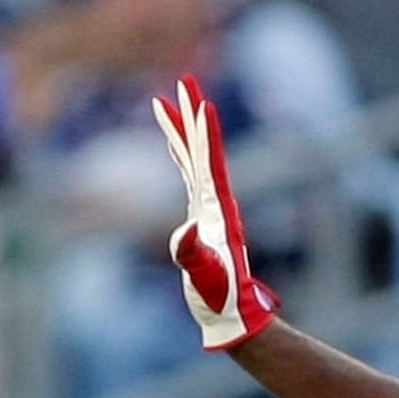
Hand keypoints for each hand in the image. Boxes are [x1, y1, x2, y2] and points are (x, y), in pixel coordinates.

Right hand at [154, 75, 277, 351]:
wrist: (232, 317)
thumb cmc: (219, 300)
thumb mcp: (205, 279)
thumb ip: (194, 256)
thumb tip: (187, 231)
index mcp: (218, 211)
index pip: (209, 161)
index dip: (204, 131)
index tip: (201, 99)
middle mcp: (216, 203)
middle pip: (201, 149)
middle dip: (191, 114)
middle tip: (184, 79)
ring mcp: (209, 210)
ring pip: (192, 159)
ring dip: (181, 130)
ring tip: (166, 102)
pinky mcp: (201, 220)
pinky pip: (187, 178)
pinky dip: (179, 157)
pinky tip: (175, 147)